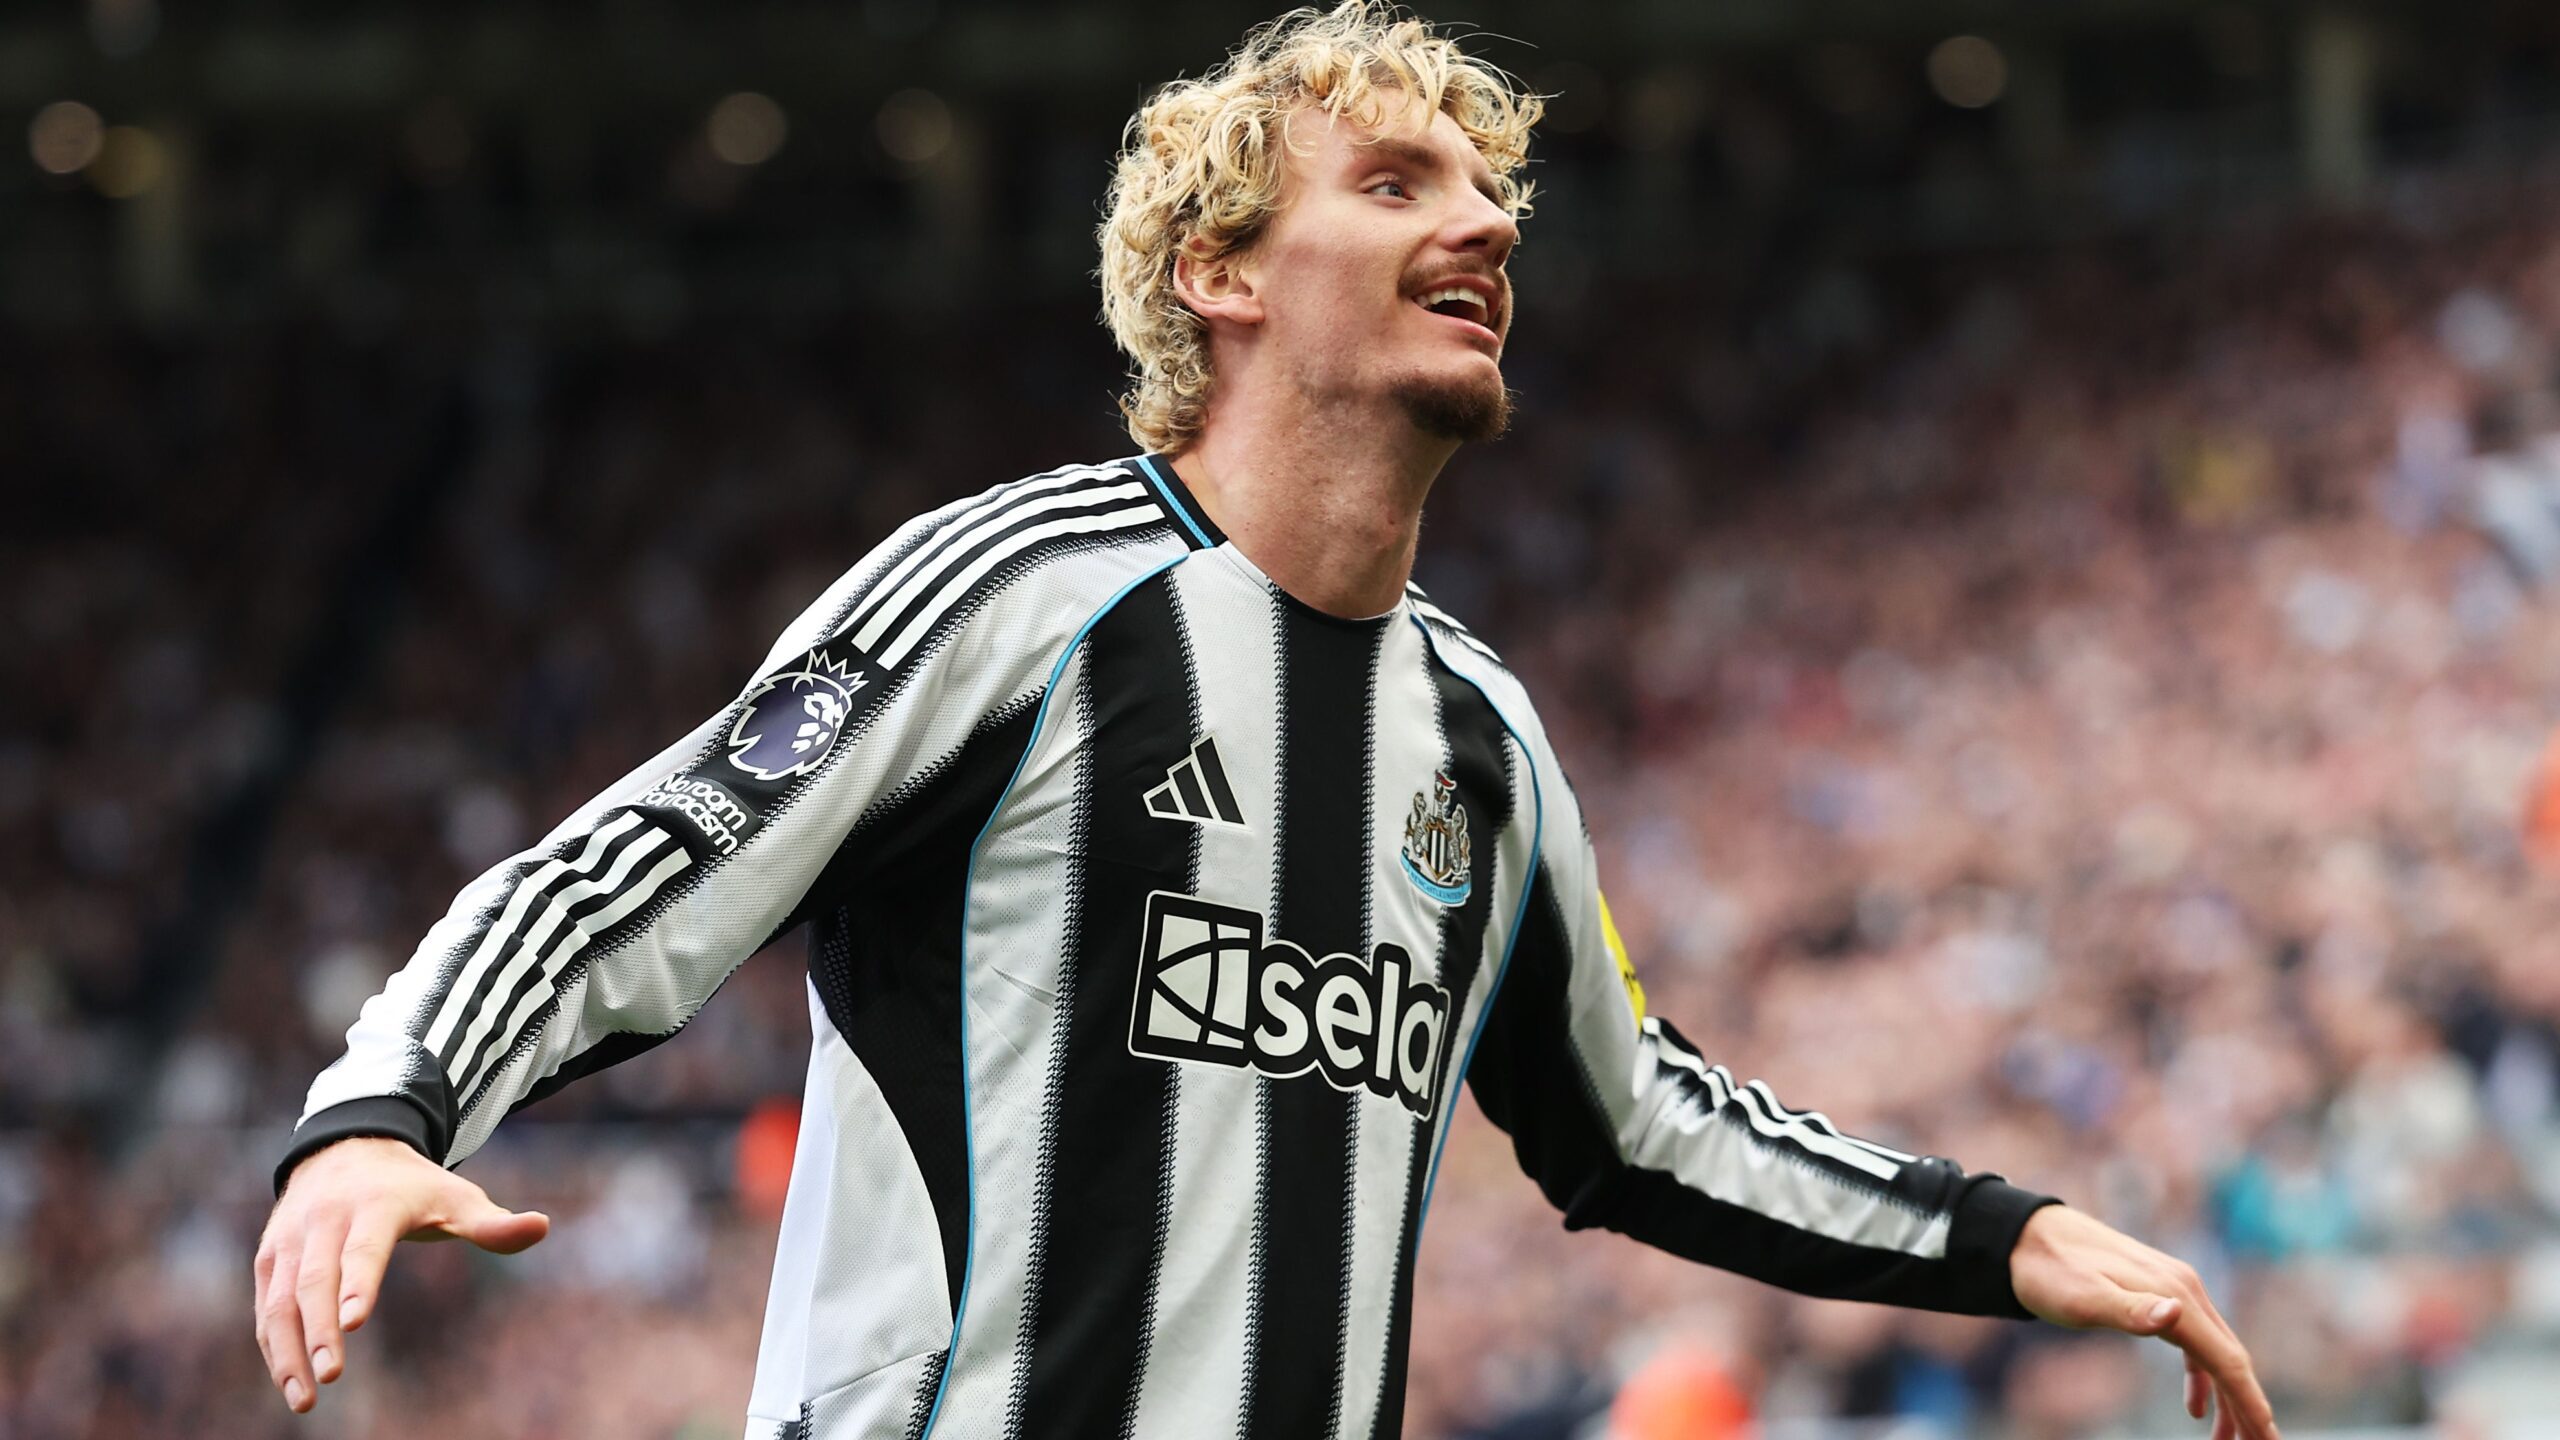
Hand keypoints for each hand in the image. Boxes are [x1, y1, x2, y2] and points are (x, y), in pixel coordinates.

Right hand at [253, 1136, 549, 1414]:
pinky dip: (272, 1345)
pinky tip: (290, 1381)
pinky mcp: (271, 1257)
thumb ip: (492, 1224)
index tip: (354, 1322)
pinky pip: (266, 1305)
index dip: (358, 1282)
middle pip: (315, 1278)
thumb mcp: (455, 1197)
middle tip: (332, 1376)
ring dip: (287, 1351)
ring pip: (281, 1299)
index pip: (364, 1247)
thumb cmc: (412, 1186)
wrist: (348, 1148)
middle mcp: (325, 1220)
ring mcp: (291, 1239)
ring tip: (305, 1399)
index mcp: (374, 1204)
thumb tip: (543, 1226)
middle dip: (319, 1330)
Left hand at [2009, 1204, 2276, 1439]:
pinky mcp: (2159, 1294)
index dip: (2251, 1404)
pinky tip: (2194, 1407)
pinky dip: (2203, 1378)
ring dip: (2228, 1397)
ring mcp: (2174, 1291)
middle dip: (2249, 1407)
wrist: (2028, 1235)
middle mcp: (2185, 1290)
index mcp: (2176, 1295)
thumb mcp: (2084, 1297)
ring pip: (2216, 1352)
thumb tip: (2176, 1315)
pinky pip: (2195, 1343)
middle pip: (2232, 1359)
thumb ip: (2130, 1311)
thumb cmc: (2050, 1272)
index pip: (2227, 1360)